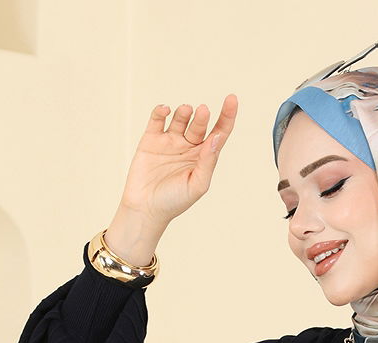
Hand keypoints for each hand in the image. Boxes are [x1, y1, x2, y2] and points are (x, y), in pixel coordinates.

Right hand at [115, 94, 238, 231]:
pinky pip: (157, 119)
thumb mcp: (197, 184)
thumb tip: (217, 138)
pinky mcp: (151, 139)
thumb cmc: (175, 201)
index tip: (232, 99)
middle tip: (203, 111)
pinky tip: (165, 110)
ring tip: (186, 110)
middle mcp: (188, 147)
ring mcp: (170, 141)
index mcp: (203, 158)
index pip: (219, 133)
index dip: (227, 116)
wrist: (146, 209)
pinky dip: (161, 111)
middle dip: (202, 117)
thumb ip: (208, 162)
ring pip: (180, 118)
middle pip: (200, 124)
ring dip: (184, 112)